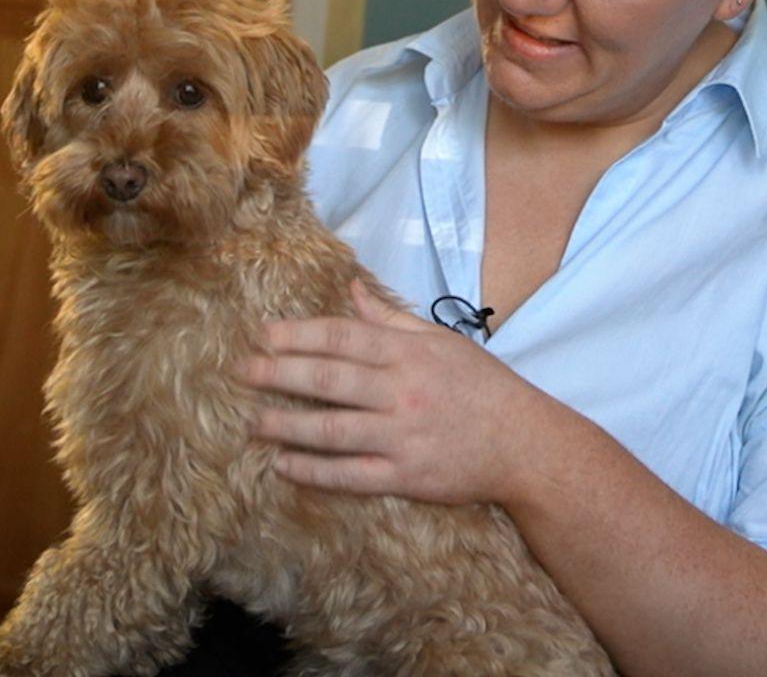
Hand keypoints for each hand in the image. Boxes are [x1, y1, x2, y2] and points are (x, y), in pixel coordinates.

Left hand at [236, 279, 562, 505]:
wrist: (524, 444)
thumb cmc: (483, 388)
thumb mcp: (443, 342)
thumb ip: (393, 319)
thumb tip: (350, 291)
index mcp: (410, 354)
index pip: (343, 337)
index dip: (298, 335)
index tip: (263, 334)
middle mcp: (402, 391)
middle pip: (327, 379)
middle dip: (278, 373)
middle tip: (242, 371)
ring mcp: (401, 436)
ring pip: (330, 429)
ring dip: (285, 424)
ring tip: (253, 421)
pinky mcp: (404, 476)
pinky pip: (348, 475)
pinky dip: (312, 470)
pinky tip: (282, 464)